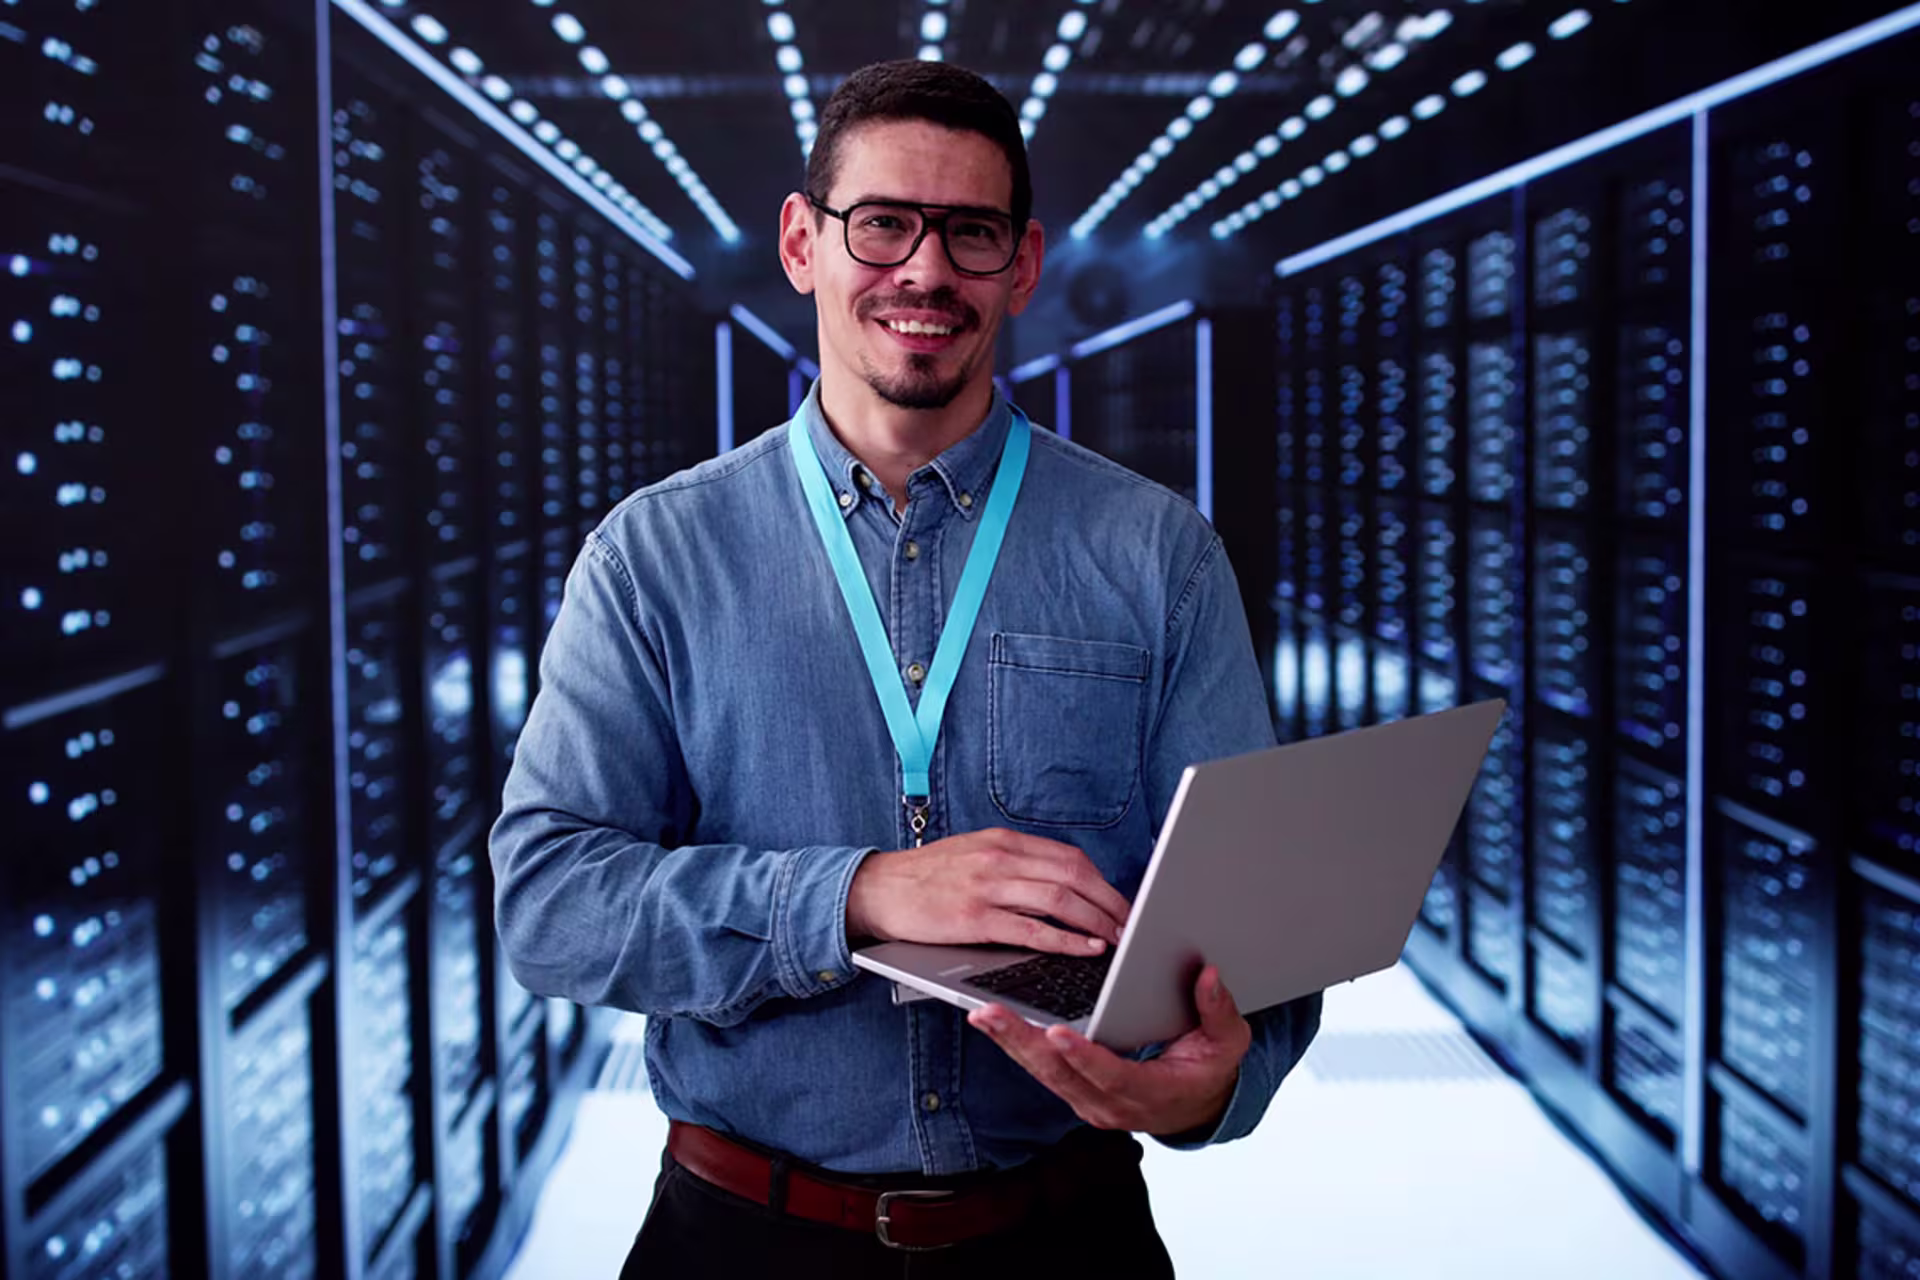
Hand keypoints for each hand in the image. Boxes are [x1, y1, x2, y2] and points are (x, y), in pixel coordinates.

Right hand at [846, 828, 1131, 955]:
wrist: (877, 888)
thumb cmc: (928, 879)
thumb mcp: (975, 856)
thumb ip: (1015, 866)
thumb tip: (1062, 886)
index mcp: (1004, 842)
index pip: (1069, 858)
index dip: (1104, 883)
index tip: (1124, 904)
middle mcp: (1000, 858)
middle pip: (1074, 875)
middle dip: (1110, 903)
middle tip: (1133, 925)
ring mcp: (987, 886)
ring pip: (1059, 899)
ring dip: (1096, 921)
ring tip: (1117, 939)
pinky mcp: (974, 917)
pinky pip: (1031, 928)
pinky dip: (1065, 938)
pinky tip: (1084, 948)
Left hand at [968, 964, 1251, 1138]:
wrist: (1197, 1106)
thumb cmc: (1209, 1068)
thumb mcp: (1228, 1042)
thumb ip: (1219, 1012)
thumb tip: (1209, 976)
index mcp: (1151, 1093)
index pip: (1112, 1076)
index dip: (1085, 1057)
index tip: (1059, 1033)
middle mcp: (1112, 1104)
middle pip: (1061, 1075)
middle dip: (1024, 1042)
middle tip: (992, 1014)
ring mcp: (1089, 1100)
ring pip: (1043, 1073)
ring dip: (1012, 1042)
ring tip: (982, 1013)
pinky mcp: (1074, 1090)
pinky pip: (1041, 1069)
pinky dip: (1017, 1045)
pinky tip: (993, 1020)